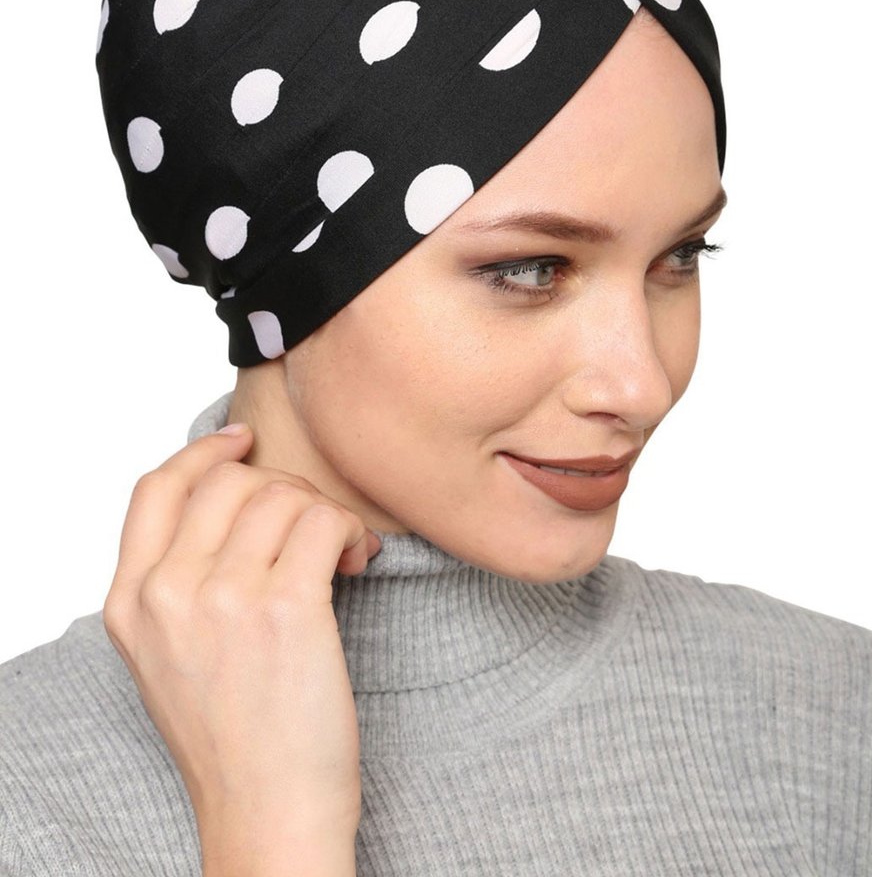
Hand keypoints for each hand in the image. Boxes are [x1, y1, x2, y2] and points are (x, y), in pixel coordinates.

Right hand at [101, 423, 379, 868]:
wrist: (267, 813)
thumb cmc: (233, 736)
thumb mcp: (168, 656)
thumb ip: (176, 580)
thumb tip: (234, 496)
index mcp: (130, 603)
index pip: (156, 488)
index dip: (205, 452)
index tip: (246, 440)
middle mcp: (168, 594)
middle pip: (230, 482)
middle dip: (285, 487)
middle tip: (314, 526)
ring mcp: (223, 599)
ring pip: (284, 494)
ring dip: (324, 512)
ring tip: (341, 553)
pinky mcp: (286, 610)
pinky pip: (324, 521)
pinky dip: (352, 531)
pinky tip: (359, 562)